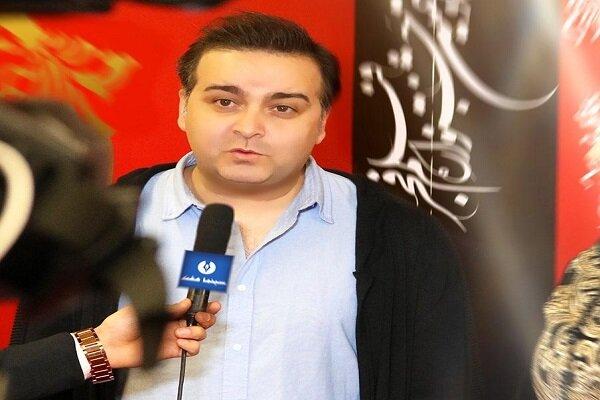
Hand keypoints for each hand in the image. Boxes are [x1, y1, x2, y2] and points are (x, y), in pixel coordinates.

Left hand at [94, 298, 219, 368]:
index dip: (205, 305)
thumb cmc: (121, 324)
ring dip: (194, 332)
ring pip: (200, 334)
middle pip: (202, 320)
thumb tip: (185, 303)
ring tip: (179, 332)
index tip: (211, 304)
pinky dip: (190, 345)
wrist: (110, 344)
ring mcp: (175, 337)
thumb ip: (168, 307)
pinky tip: (180, 342)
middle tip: (200, 317)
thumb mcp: (145, 308)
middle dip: (207, 318)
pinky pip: (191, 349)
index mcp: (170, 311)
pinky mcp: (173, 351)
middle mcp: (175, 323)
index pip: (193, 306)